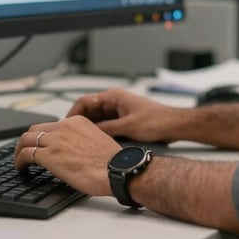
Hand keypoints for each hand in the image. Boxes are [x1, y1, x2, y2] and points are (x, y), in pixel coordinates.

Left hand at [14, 116, 120, 195]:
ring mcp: (55, 140)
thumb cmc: (111, 161)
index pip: (51, 125)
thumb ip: (81, 139)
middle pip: (35, 129)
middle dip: (28, 141)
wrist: (115, 170)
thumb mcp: (96, 139)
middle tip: (26, 153)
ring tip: (20, 162)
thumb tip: (73, 150)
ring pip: (26, 139)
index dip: (42, 136)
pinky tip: (22, 169)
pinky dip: (19, 161)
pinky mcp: (49, 156)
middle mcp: (64, 127)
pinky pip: (25, 154)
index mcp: (76, 121)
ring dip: (20, 151)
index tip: (40, 146)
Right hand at [66, 88, 184, 142]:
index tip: (64, 126)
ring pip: (96, 118)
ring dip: (87, 128)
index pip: (85, 102)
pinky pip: (105, 124)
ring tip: (77, 141)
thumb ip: (106, 128)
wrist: (174, 125)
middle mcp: (115, 101)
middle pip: (88, 110)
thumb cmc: (156, 121)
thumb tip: (88, 133)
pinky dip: (97, 131)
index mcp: (114, 96)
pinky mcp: (123, 119)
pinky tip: (93, 142)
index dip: (72, 114)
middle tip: (68, 136)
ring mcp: (119, 110)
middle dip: (78, 122)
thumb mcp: (127, 126)